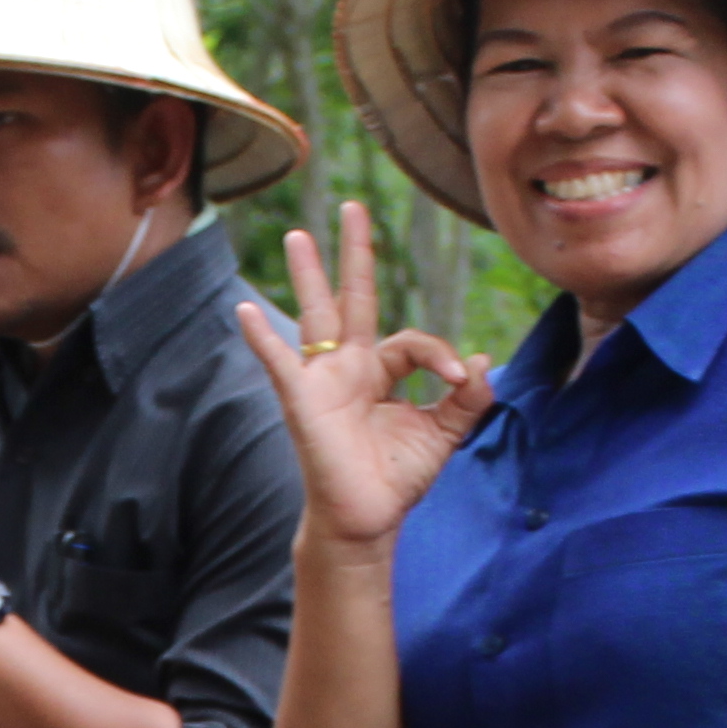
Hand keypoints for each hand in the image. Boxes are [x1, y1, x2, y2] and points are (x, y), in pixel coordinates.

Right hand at [229, 209, 491, 549]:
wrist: (367, 520)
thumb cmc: (396, 478)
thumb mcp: (443, 434)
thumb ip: (467, 400)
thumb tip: (481, 361)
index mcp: (381, 372)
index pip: (413, 341)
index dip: (441, 355)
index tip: (461, 381)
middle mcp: (349, 368)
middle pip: (353, 298)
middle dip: (354, 253)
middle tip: (354, 207)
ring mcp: (323, 381)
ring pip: (317, 317)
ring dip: (308, 275)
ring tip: (298, 236)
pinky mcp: (303, 401)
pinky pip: (281, 364)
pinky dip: (263, 340)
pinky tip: (245, 312)